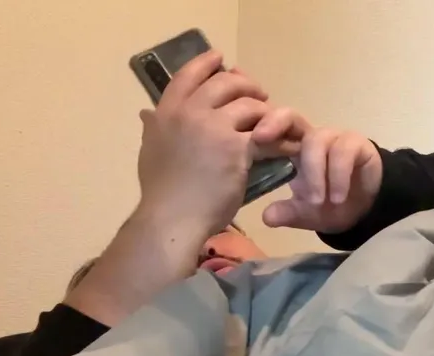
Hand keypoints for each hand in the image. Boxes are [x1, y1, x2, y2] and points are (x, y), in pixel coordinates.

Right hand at [135, 50, 271, 264]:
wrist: (172, 219)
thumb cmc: (161, 192)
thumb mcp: (149, 151)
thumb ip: (152, 128)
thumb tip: (146, 113)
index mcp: (165, 112)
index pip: (188, 75)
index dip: (206, 63)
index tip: (220, 58)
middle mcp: (188, 113)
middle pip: (224, 84)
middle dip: (245, 85)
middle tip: (258, 94)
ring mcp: (213, 128)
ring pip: (249, 106)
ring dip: (265, 112)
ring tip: (274, 123)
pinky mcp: (236, 148)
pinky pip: (265, 135)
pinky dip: (280, 140)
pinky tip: (287, 146)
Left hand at [255, 126, 382, 234]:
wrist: (365, 211)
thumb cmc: (329, 205)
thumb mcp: (304, 214)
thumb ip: (286, 213)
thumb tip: (266, 217)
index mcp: (292, 148)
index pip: (272, 128)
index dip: (259, 128)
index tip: (248, 139)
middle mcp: (311, 137)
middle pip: (290, 116)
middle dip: (275, 124)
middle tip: (262, 139)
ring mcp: (335, 138)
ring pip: (317, 141)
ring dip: (315, 173)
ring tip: (318, 202)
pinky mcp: (358, 145)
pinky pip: (344, 152)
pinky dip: (338, 175)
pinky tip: (337, 197)